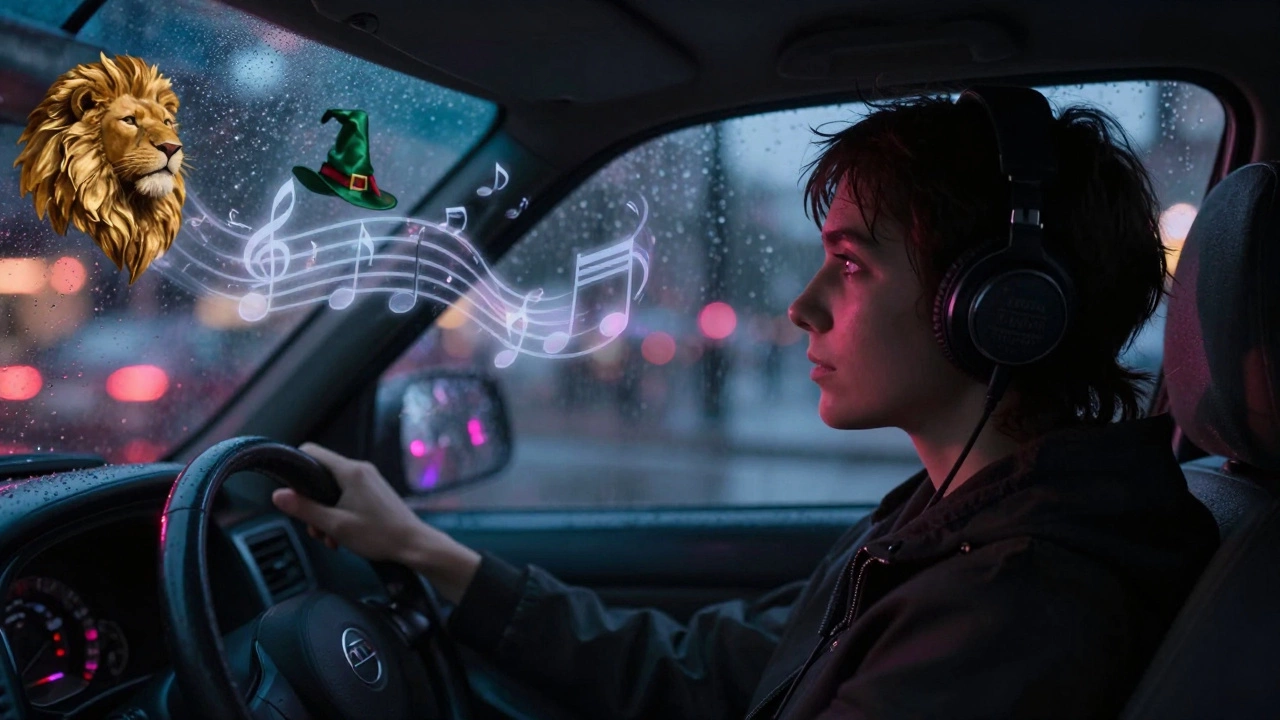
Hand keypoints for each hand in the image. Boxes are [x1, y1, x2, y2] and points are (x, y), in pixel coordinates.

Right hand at [271, 443, 480, 602]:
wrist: (414, 544)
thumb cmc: (378, 535)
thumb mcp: (335, 525)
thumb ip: (305, 509)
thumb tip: (278, 495)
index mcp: (350, 471)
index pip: (312, 452)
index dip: (295, 466)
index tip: (288, 488)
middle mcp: (360, 469)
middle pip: (321, 475)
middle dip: (311, 502)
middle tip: (314, 528)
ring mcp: (369, 480)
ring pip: (333, 489)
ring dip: (325, 513)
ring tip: (330, 538)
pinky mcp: (374, 491)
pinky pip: (347, 496)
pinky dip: (339, 513)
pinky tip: (342, 536)